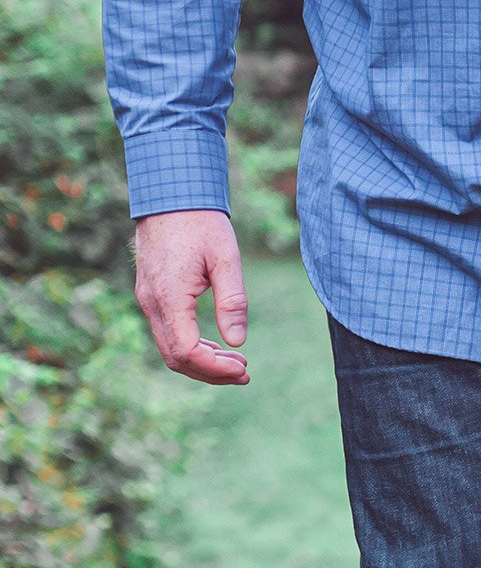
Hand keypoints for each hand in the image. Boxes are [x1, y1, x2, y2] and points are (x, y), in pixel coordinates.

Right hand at [132, 210, 249, 384]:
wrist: (170, 194)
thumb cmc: (201, 222)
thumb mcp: (226, 259)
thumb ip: (232, 302)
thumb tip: (238, 342)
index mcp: (169, 297)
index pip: (186, 351)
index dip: (215, 368)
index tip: (244, 369)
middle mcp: (152, 302)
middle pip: (176, 356)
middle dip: (210, 372)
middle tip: (245, 373)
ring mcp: (148, 299)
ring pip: (170, 347)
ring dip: (202, 361)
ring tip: (237, 363)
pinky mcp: (151, 294)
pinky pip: (168, 331)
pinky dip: (192, 345)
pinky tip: (217, 346)